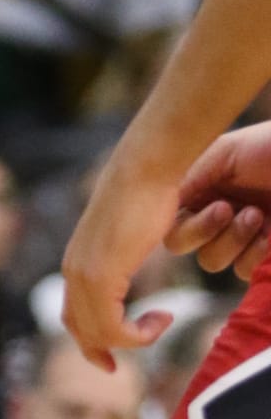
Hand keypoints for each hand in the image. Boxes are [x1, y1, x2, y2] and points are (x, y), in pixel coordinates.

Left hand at [62, 149, 189, 367]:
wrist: (142, 171)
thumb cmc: (143, 195)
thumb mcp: (126, 234)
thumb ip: (118, 254)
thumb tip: (125, 260)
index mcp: (76, 262)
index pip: (71, 315)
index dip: (88, 341)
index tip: (109, 358)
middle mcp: (73, 271)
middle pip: (79, 330)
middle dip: (100, 352)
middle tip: (119, 367)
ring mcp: (84, 275)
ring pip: (98, 333)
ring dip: (132, 340)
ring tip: (160, 322)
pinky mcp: (101, 276)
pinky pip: (113, 326)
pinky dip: (138, 333)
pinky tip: (162, 317)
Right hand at [161, 122, 270, 283]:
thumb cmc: (270, 147)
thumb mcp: (226, 152)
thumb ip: (189, 175)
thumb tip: (159, 203)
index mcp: (199, 186)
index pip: (168, 219)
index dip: (188, 223)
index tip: (221, 206)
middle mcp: (212, 211)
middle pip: (180, 244)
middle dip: (205, 232)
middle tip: (233, 211)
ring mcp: (238, 234)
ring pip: (211, 261)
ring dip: (233, 242)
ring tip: (260, 216)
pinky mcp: (263, 253)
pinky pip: (243, 271)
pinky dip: (254, 256)